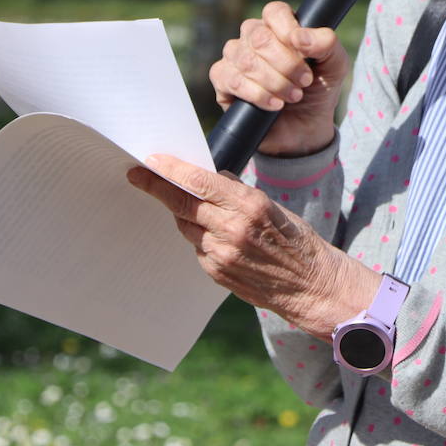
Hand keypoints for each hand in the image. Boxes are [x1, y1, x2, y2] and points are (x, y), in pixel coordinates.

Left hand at [127, 155, 379, 340]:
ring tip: (192, 207)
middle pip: (182, 203)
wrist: (309, 284)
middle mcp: (232, 229)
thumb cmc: (294, 239)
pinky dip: (200, 237)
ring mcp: (222, 254)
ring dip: (184, 214)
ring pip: (186, 226)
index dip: (171, 170)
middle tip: (137, 175)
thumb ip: (235, 192)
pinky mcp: (216, 272)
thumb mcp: (270, 204)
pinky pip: (197, 247)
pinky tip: (215, 236)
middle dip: (157, 187)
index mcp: (249, 204)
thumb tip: (207, 178)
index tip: (151, 161)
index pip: (199, 182)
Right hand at [208, 1, 348, 154]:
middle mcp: (253, 37)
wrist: (304, 129)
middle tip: (304, 82)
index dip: (288, 29)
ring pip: (246, 60)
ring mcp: (235, 57)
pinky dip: (257, 94)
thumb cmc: (317, 90)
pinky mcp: (223, 80)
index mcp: (279, 26)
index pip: (274, 12)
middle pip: (260, 37)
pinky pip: (232, 80)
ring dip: (275, 82)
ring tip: (293, 96)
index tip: (305, 52)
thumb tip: (299, 37)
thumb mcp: (335, 65)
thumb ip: (326, 43)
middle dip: (287, 64)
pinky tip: (274, 105)